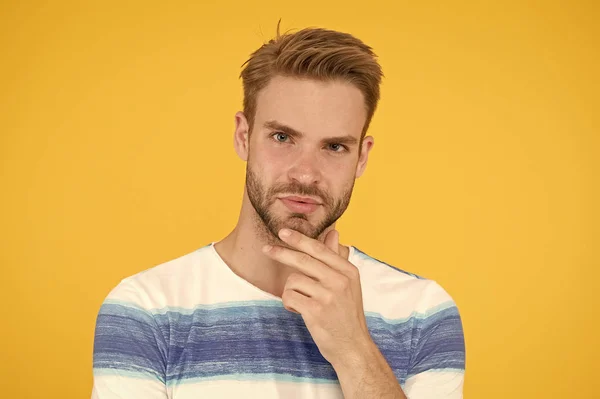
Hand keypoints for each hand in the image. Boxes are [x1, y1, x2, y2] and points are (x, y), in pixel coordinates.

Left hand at [262, 228, 373, 367]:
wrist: (352, 346)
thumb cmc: (346, 314)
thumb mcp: (347, 284)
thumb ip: (337, 258)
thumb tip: (333, 233)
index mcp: (348, 271)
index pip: (319, 249)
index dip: (299, 239)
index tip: (283, 232)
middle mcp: (339, 281)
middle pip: (303, 260)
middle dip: (281, 253)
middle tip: (266, 249)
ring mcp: (328, 296)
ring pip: (293, 281)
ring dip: (290, 291)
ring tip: (301, 302)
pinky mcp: (315, 311)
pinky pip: (289, 297)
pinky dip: (289, 304)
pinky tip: (299, 311)